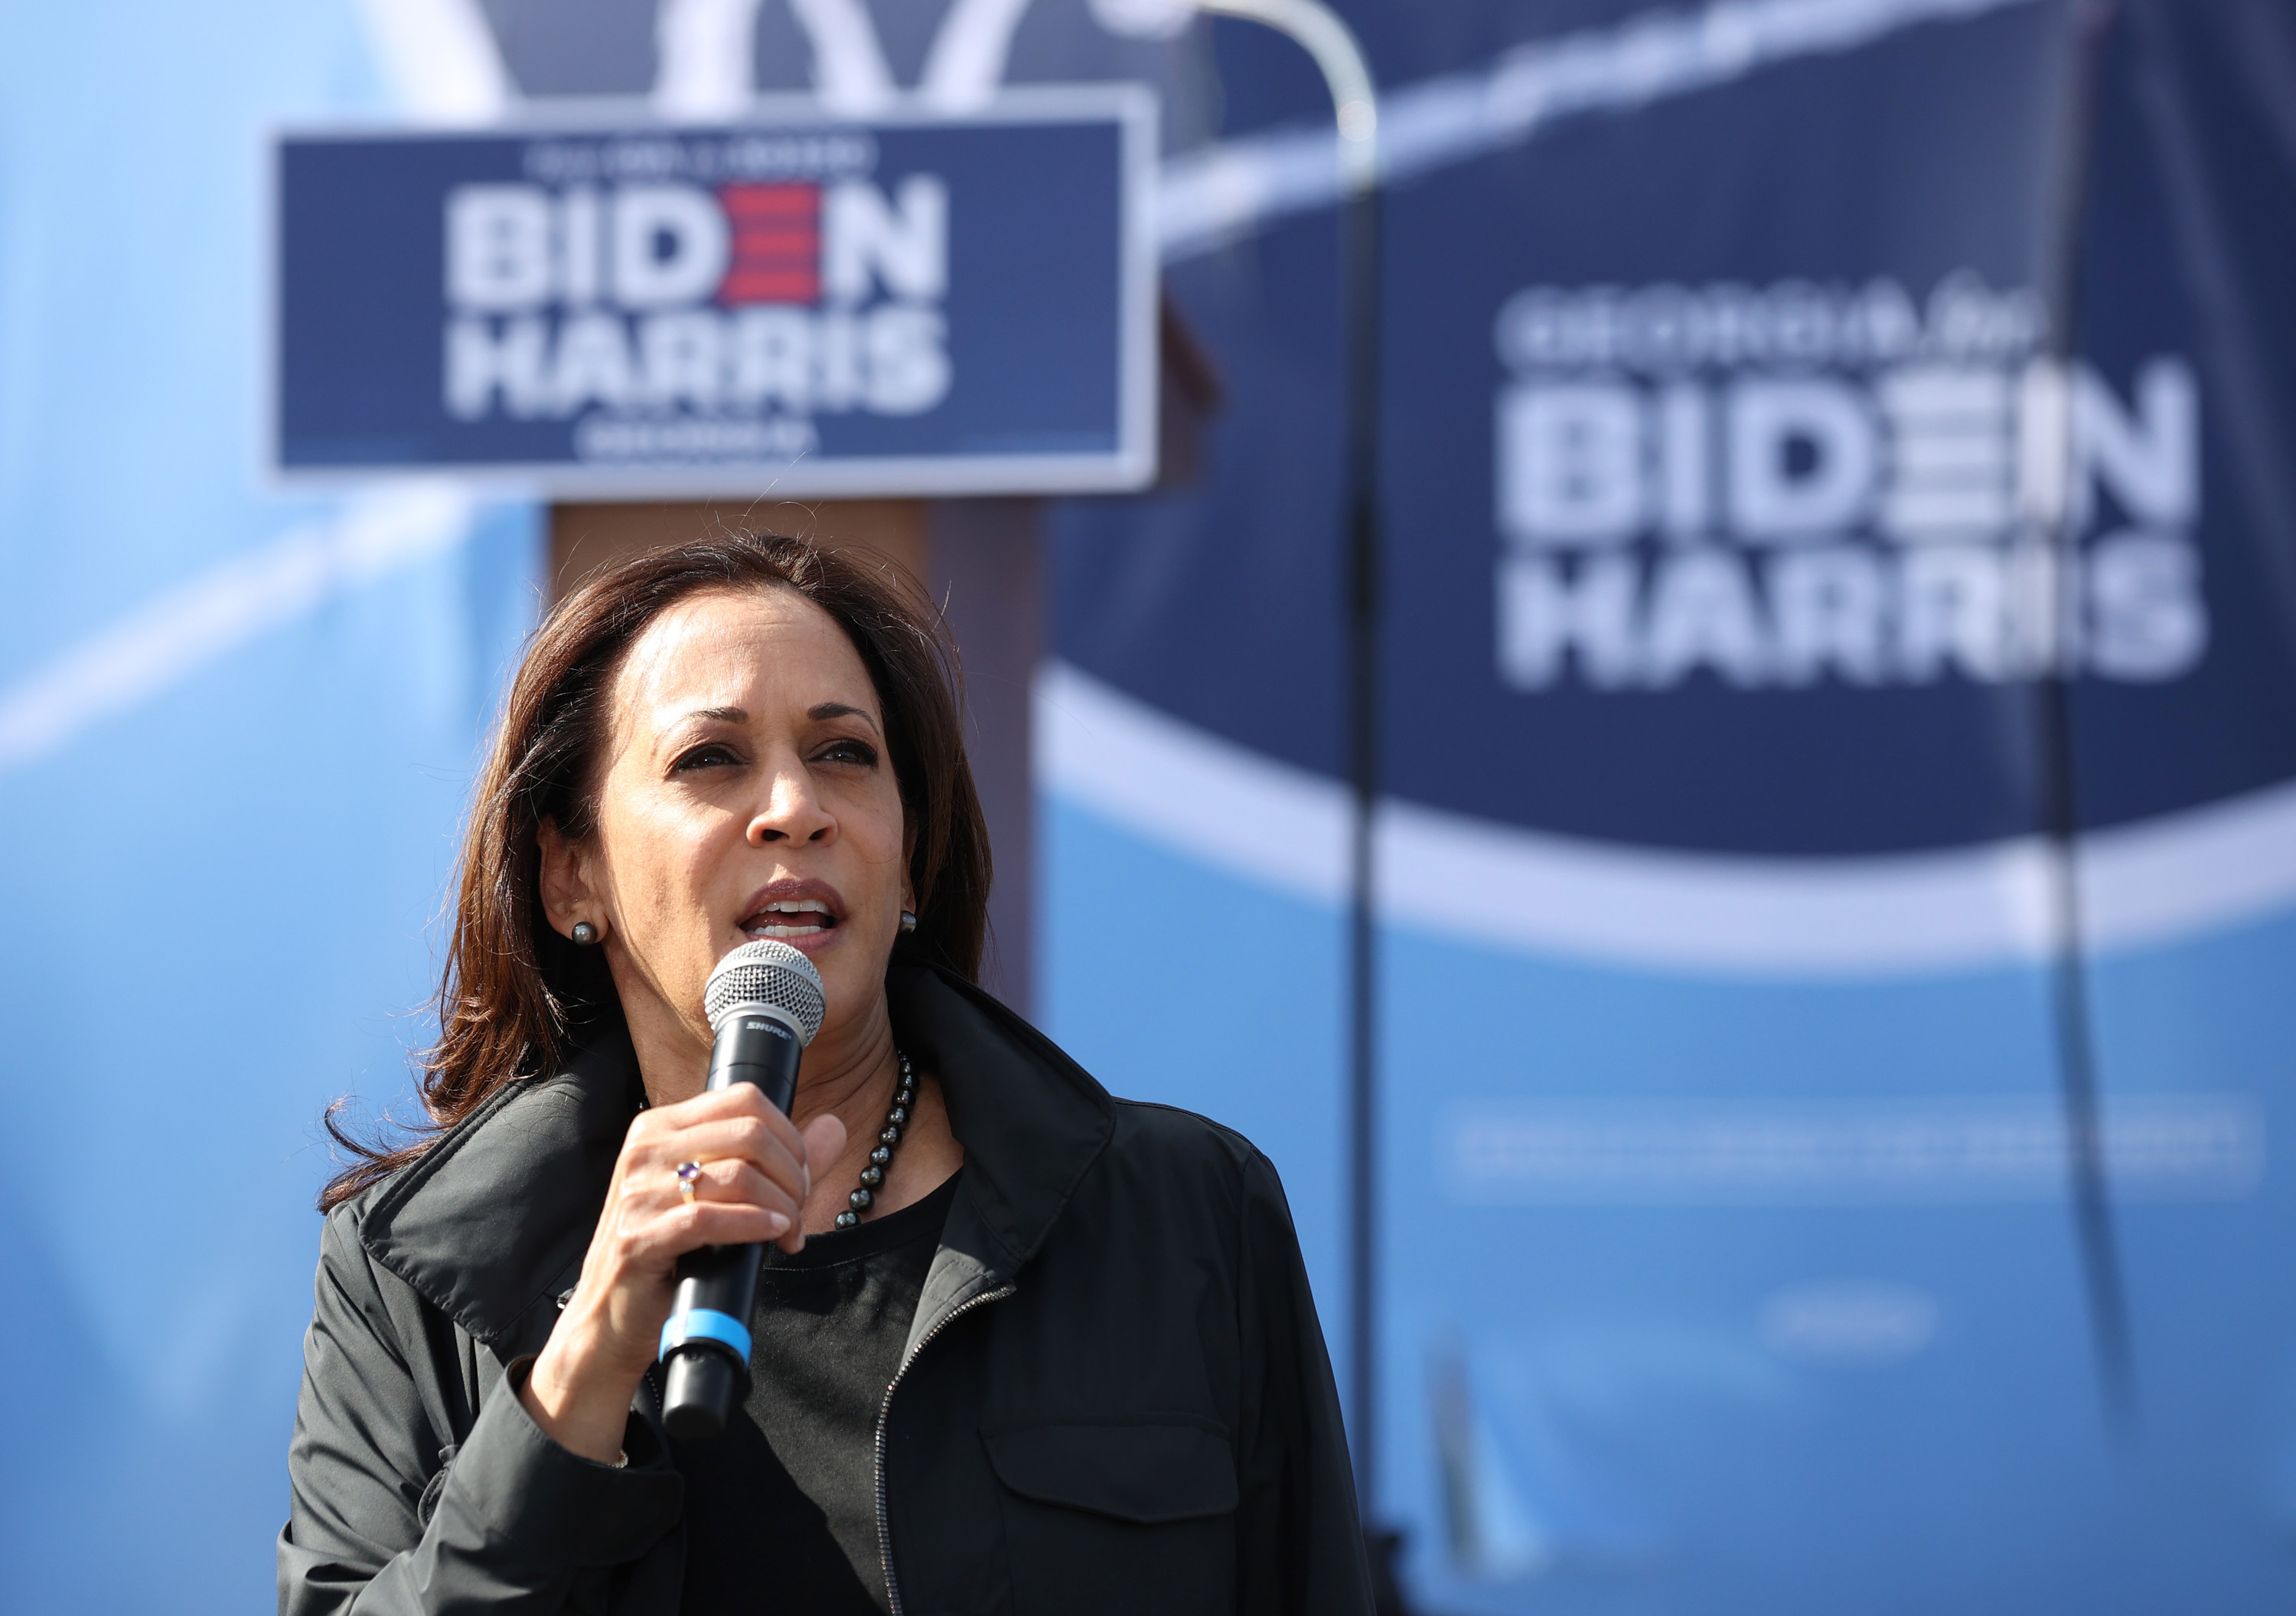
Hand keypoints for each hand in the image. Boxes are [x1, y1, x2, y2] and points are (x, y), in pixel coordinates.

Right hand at [519, 1086, 846, 1461]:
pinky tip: (774, 1234)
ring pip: (738, 1175)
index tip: (802, 1174)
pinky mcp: (637, 1238)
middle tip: (799, 1209)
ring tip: (789, 1231)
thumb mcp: (720, 1196)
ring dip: (782, 1205)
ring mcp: (637, 1193)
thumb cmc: (669, 1256)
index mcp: (661, 1127)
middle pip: (750, 1133)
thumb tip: (834, 1127)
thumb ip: (777, 1160)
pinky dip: (753, 1225)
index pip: (744, 1099)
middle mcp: (645, 1150)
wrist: (608, 1321)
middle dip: (792, 1173)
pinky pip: (709, 1219)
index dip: (789, 1135)